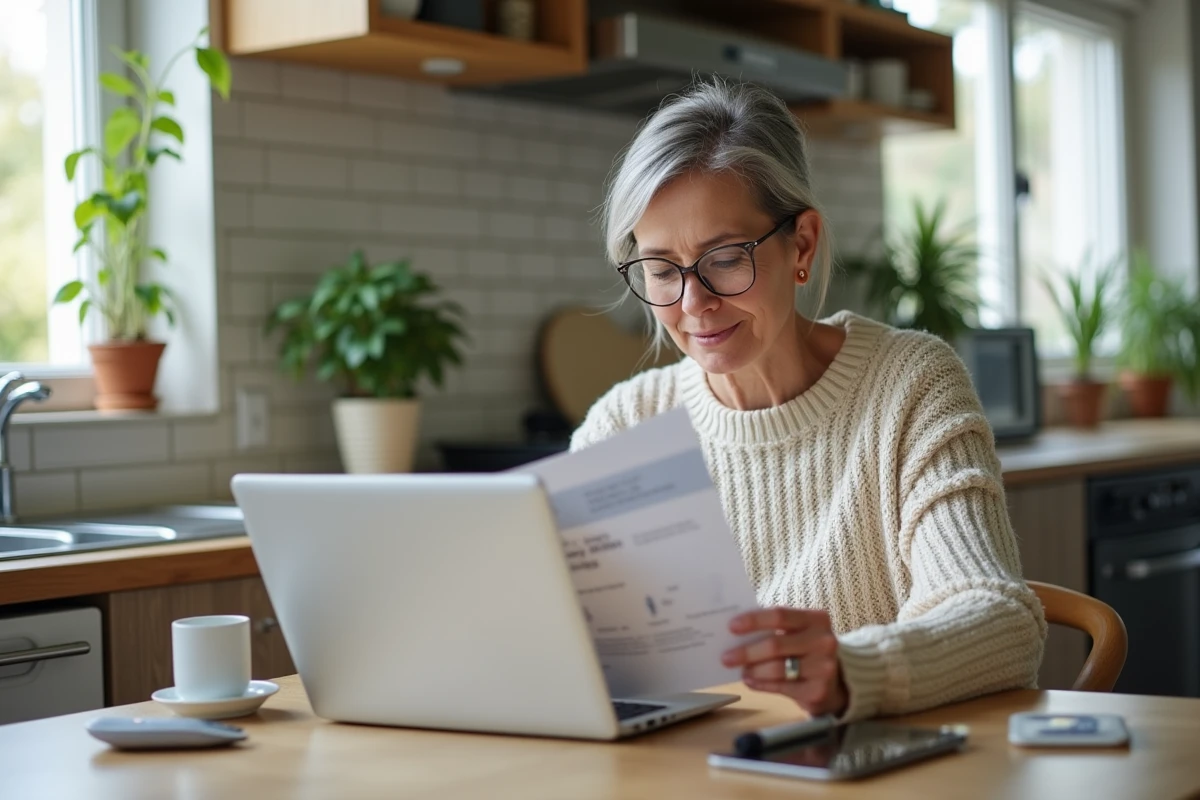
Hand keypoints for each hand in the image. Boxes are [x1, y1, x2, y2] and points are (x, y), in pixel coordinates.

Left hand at [722, 607, 847, 717]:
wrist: (840, 681)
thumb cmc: (809, 650)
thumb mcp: (801, 632)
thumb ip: (776, 629)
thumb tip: (737, 633)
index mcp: (816, 619)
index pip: (780, 615)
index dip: (754, 620)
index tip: (731, 626)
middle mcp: (823, 641)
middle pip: (775, 645)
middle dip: (747, 652)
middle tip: (726, 657)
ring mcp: (823, 667)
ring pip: (777, 668)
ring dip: (753, 670)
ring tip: (740, 671)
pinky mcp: (818, 691)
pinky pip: (781, 687)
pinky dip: (761, 684)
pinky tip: (750, 681)